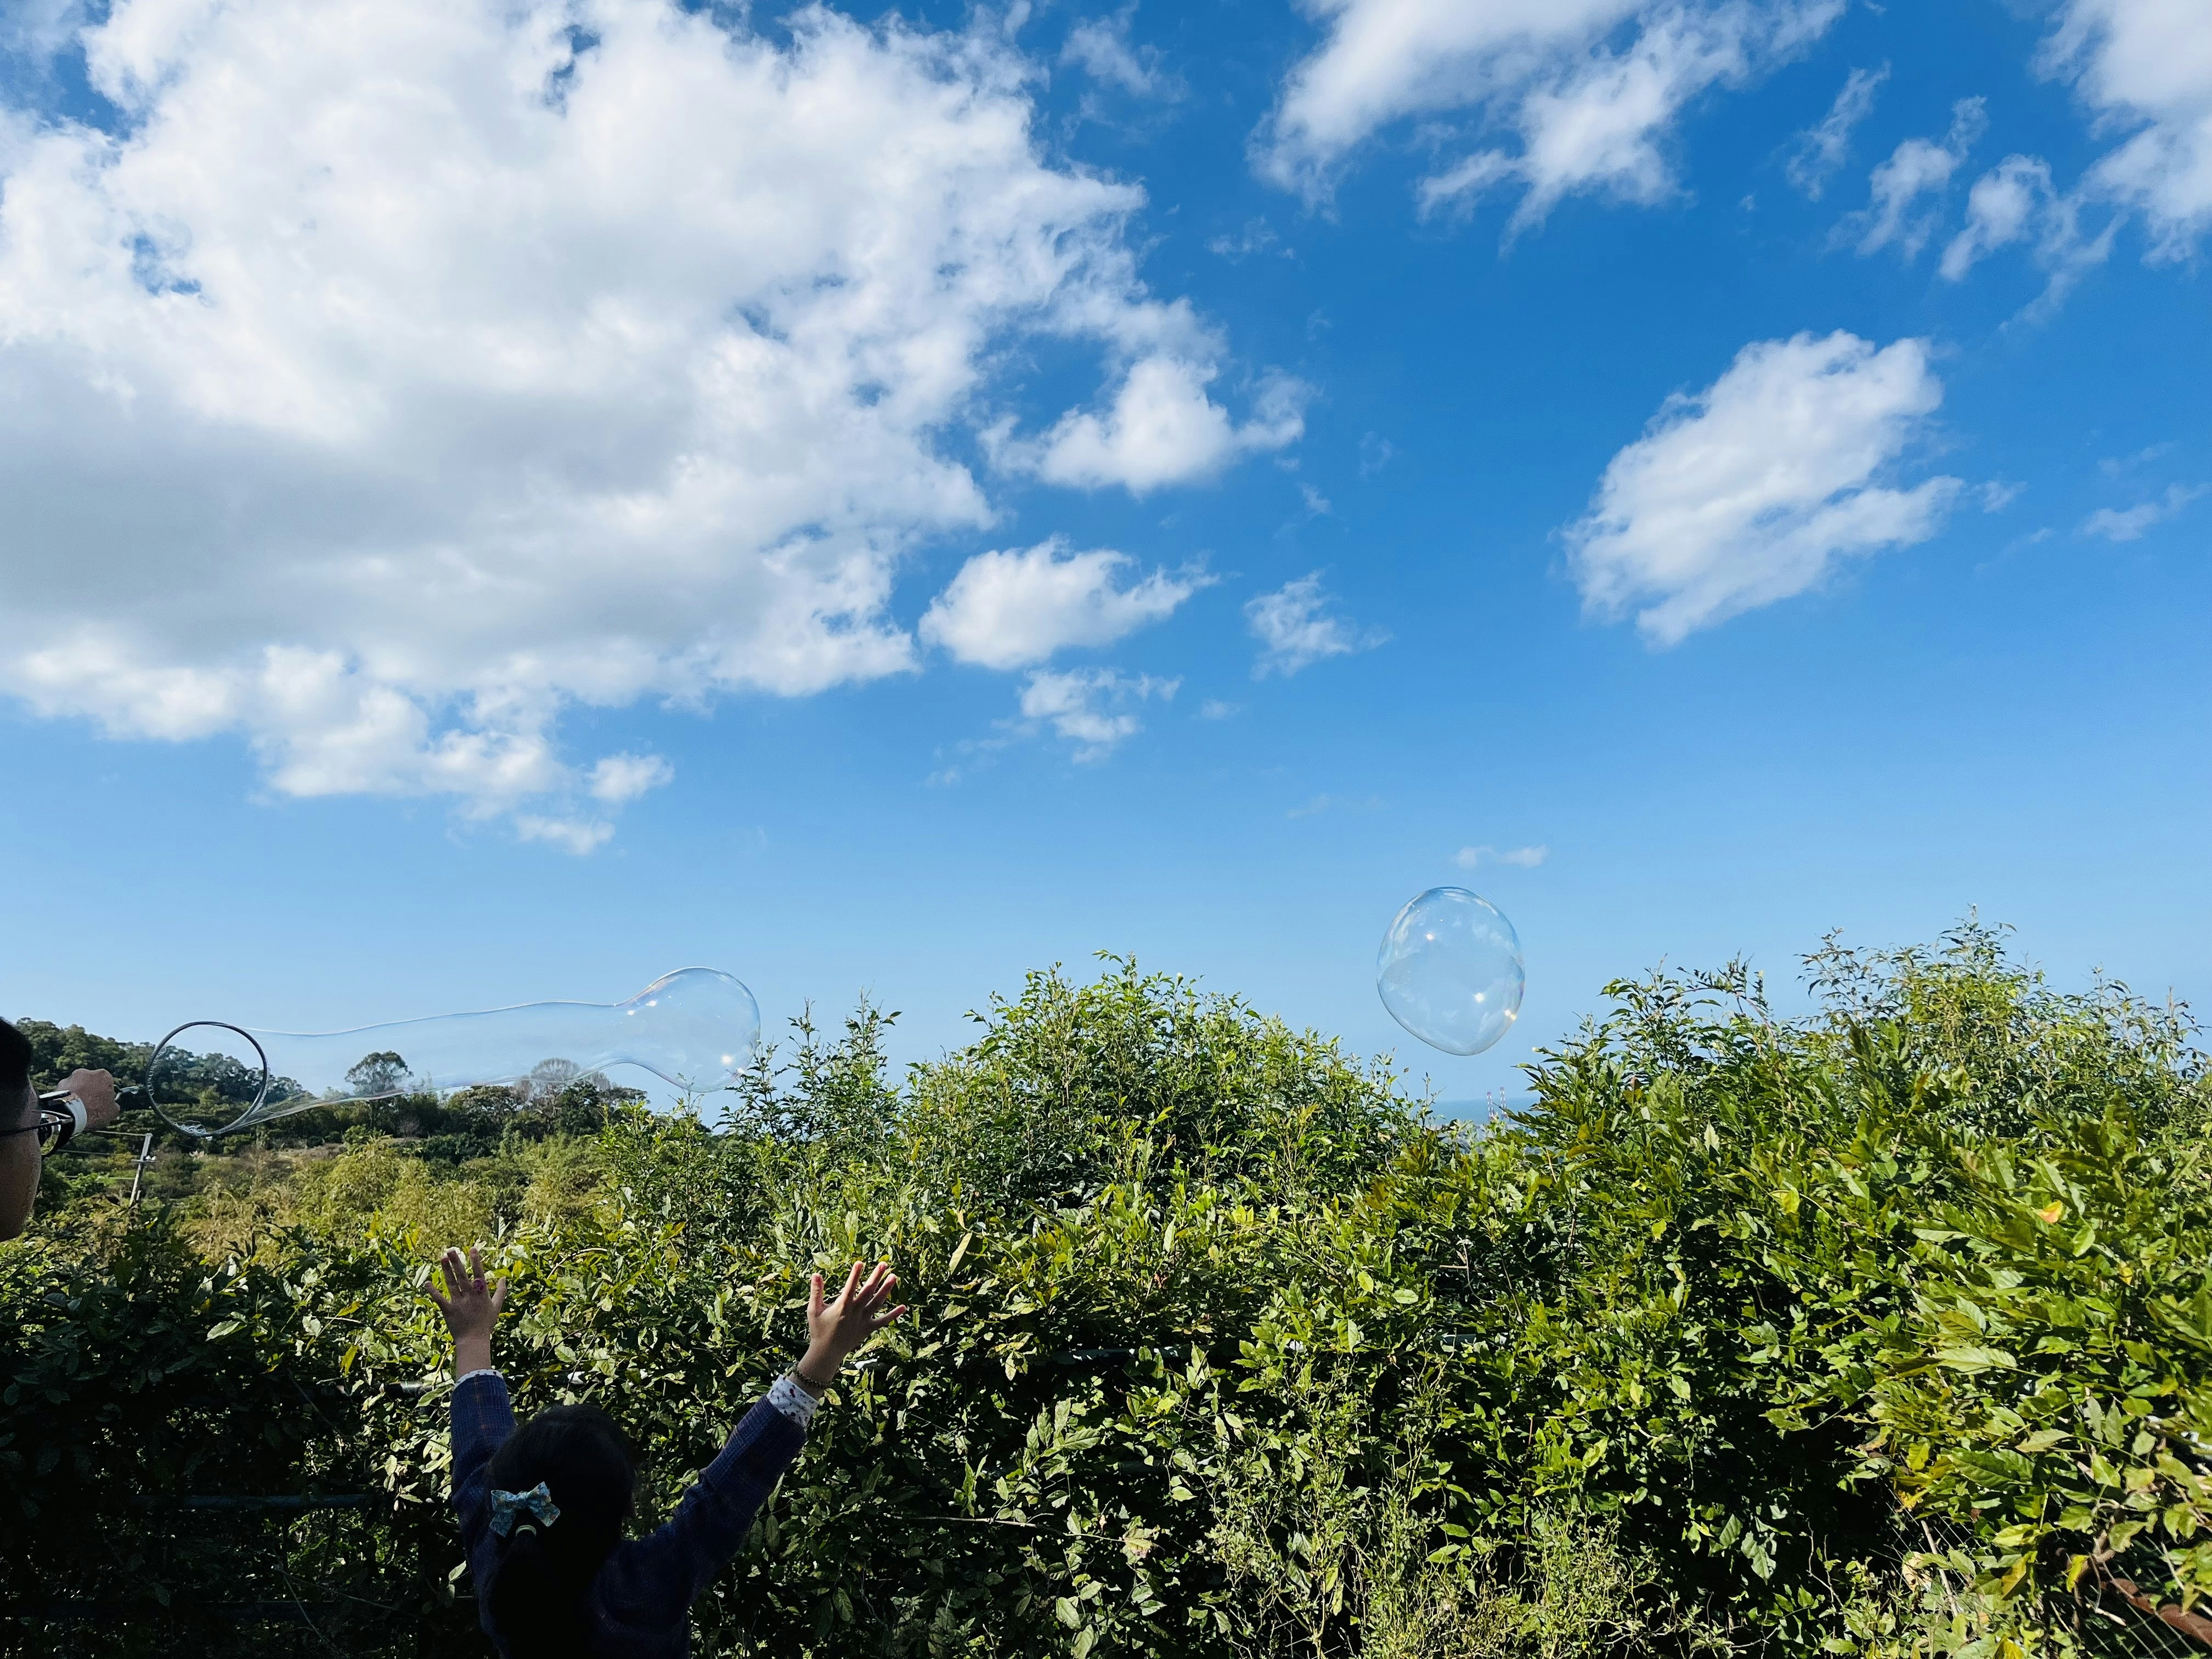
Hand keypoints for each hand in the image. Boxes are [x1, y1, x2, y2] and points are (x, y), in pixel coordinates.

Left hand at [60, 1070, 117, 1129]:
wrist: (69, 1116)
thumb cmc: (93, 1112)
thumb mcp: (112, 1111)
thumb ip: (113, 1104)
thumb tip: (112, 1104)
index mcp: (103, 1075)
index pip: (107, 1082)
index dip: (105, 1093)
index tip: (102, 1102)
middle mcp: (86, 1072)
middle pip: (90, 1081)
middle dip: (90, 1091)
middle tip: (89, 1105)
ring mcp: (71, 1078)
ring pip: (77, 1085)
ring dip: (78, 1093)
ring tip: (77, 1108)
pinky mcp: (59, 1085)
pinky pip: (65, 1091)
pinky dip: (67, 1097)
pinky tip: (68, 1107)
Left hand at [428, 1246, 506, 1377]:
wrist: (474, 1340)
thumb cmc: (486, 1323)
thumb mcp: (497, 1306)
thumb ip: (501, 1291)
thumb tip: (504, 1278)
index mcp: (482, 1294)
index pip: (479, 1274)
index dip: (476, 1261)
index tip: (472, 1249)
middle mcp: (470, 1296)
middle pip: (462, 1276)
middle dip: (456, 1262)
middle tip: (451, 1250)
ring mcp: (458, 1303)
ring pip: (451, 1284)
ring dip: (446, 1271)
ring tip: (442, 1258)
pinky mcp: (448, 1310)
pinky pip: (440, 1299)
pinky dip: (433, 1291)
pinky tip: (426, 1283)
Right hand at [795, 1260, 905, 1390]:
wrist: (827, 1352)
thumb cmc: (818, 1329)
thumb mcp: (814, 1310)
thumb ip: (816, 1291)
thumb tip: (816, 1274)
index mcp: (841, 1307)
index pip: (849, 1288)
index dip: (855, 1275)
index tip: (860, 1262)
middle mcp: (854, 1313)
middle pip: (867, 1292)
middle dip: (875, 1277)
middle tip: (884, 1264)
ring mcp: (863, 1321)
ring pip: (877, 1303)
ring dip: (886, 1290)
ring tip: (894, 1276)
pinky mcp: (868, 1329)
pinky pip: (882, 1322)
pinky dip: (893, 1315)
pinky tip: (903, 1308)